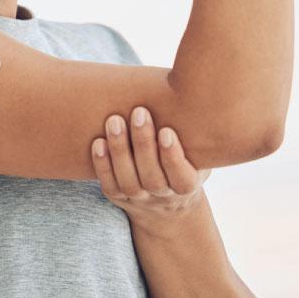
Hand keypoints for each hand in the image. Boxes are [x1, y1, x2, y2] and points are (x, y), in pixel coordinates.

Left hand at [91, 107, 211, 230]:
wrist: (165, 202)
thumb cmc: (185, 161)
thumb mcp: (201, 154)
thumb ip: (198, 134)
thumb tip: (195, 95)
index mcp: (187, 186)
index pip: (182, 177)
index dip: (173, 157)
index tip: (166, 131)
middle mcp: (162, 195)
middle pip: (152, 177)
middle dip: (143, 144)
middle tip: (138, 112)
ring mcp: (139, 198)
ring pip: (128, 181)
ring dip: (119, 150)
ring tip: (114, 121)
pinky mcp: (118, 196)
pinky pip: (109, 185)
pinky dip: (102, 165)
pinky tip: (98, 142)